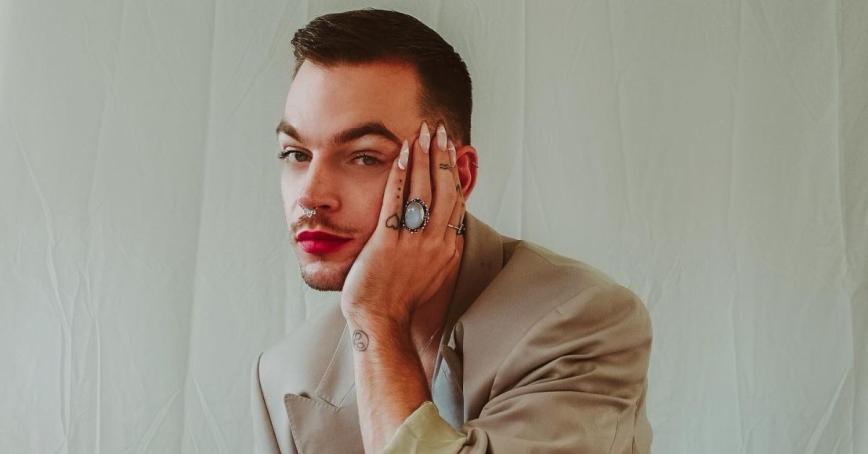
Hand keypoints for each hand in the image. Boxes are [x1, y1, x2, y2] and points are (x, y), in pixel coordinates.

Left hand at [340, 122, 464, 326]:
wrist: (381, 322)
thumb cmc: (400, 299)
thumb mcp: (433, 272)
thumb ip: (440, 247)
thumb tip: (448, 227)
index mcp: (448, 248)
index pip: (456, 201)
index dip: (454, 171)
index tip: (451, 149)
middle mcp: (436, 243)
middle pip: (445, 189)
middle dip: (442, 156)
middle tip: (439, 130)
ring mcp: (413, 243)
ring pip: (424, 190)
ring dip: (423, 157)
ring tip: (421, 133)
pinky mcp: (388, 243)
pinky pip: (396, 201)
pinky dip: (399, 175)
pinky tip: (400, 154)